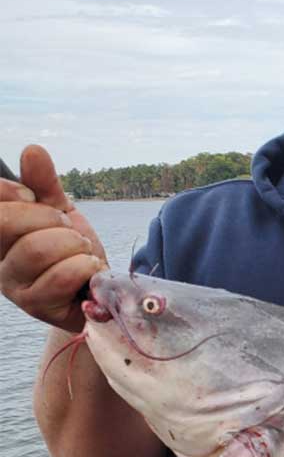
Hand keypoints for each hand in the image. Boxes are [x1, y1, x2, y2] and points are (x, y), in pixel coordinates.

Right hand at [0, 144, 107, 331]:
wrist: (101, 291)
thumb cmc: (74, 252)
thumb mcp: (61, 212)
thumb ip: (44, 184)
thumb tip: (32, 150)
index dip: (10, 191)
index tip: (32, 195)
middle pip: (8, 223)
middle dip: (51, 220)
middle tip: (70, 232)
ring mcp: (14, 286)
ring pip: (37, 249)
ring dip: (73, 246)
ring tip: (83, 253)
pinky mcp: (37, 306)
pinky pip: (61, 276)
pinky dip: (85, 266)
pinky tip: (90, 270)